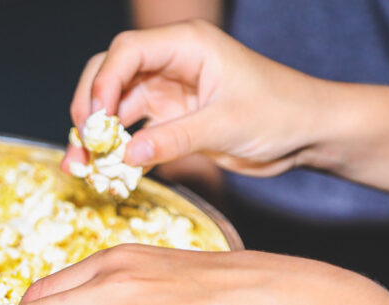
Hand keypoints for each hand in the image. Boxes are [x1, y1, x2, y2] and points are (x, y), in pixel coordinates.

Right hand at [63, 21, 324, 176]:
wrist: (308, 133)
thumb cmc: (281, 112)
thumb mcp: (226, 125)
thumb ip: (174, 139)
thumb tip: (126, 155)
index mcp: (187, 46)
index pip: (127, 52)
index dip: (103, 83)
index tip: (94, 120)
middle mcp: (170, 64)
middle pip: (109, 75)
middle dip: (89, 110)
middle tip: (81, 146)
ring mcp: (167, 92)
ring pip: (114, 108)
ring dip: (95, 138)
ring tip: (80, 168)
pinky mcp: (169, 120)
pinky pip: (130, 133)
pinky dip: (114, 153)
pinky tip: (102, 175)